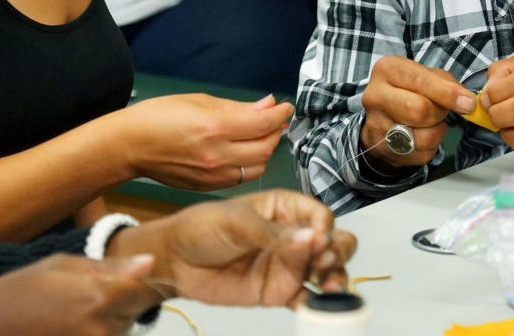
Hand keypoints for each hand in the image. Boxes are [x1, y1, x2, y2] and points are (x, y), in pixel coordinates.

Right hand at [0, 254, 161, 335]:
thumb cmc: (19, 290)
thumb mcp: (60, 265)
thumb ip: (108, 266)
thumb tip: (150, 262)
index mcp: (96, 298)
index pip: (141, 289)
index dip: (132, 281)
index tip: (119, 278)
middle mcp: (99, 329)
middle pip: (131, 313)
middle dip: (117, 303)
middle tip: (83, 297)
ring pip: (119, 331)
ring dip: (106, 322)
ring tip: (72, 314)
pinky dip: (94, 333)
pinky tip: (68, 326)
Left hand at [107, 190, 356, 308]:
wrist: (176, 261)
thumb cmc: (202, 227)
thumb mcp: (236, 222)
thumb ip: (272, 233)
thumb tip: (309, 237)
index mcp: (284, 208)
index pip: (319, 215)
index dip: (324, 227)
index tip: (317, 239)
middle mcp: (292, 235)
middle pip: (332, 240)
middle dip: (336, 251)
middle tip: (322, 262)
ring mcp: (288, 264)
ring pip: (327, 269)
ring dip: (335, 276)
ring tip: (327, 286)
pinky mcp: (280, 290)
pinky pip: (306, 297)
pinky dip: (317, 303)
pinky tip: (317, 305)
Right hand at [117, 93, 292, 190]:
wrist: (129, 146)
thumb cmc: (157, 117)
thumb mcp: (198, 101)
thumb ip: (236, 107)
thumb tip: (267, 105)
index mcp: (214, 128)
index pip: (263, 123)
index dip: (280, 114)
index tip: (286, 107)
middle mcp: (216, 155)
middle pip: (266, 148)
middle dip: (276, 131)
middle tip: (274, 120)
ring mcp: (212, 175)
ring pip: (257, 167)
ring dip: (265, 150)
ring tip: (259, 135)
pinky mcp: (207, 187)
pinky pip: (241, 177)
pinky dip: (249, 164)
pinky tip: (243, 151)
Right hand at [360, 55, 474, 170]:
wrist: (381, 116)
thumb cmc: (408, 89)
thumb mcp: (425, 75)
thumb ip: (446, 83)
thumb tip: (466, 101)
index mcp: (387, 70)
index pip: (420, 82)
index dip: (447, 94)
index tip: (468, 103)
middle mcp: (375, 96)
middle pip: (419, 110)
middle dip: (439, 113)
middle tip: (442, 111)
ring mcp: (375, 125)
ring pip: (422, 137)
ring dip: (437, 132)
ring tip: (431, 123)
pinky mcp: (382, 149)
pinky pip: (421, 154)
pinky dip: (431, 147)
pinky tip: (422, 136)